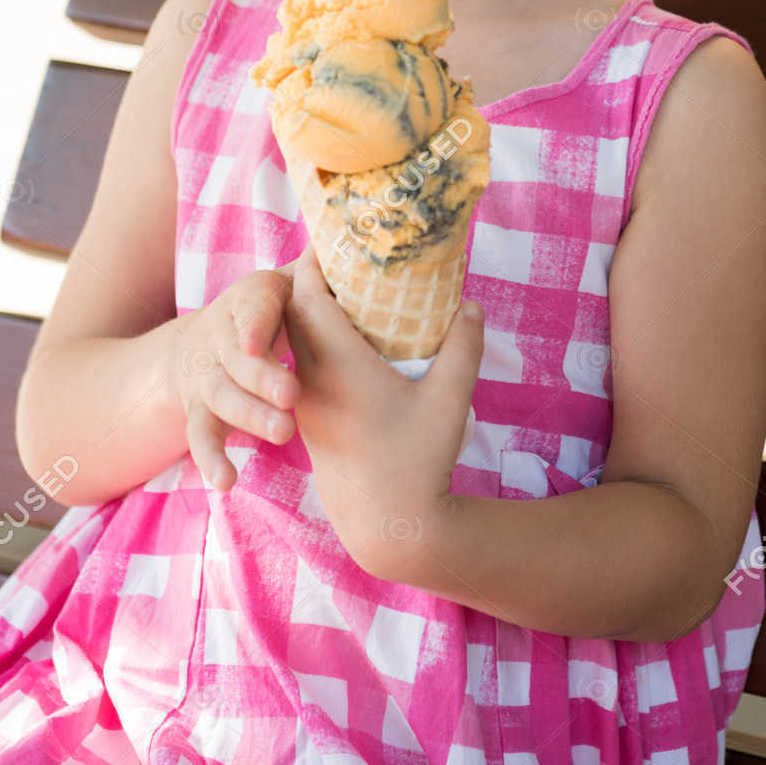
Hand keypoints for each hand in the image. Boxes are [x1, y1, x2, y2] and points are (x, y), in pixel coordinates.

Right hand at [171, 268, 302, 490]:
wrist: (206, 339)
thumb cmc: (273, 308)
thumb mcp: (293, 282)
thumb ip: (321, 269)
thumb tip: (359, 237)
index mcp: (252, 298)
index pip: (253, 308)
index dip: (255, 323)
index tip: (259, 342)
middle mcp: (223, 334)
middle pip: (237, 357)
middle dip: (262, 377)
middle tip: (293, 396)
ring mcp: (208, 375)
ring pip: (221, 396)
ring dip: (249, 415)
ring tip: (283, 434)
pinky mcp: (200, 411)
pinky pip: (201, 435)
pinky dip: (211, 459)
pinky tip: (227, 482)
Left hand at [283, 242, 483, 581]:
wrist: (388, 529)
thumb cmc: (418, 461)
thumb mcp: (452, 399)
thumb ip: (462, 346)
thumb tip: (469, 305)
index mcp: (337, 365)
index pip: (307, 295)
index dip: (316, 260)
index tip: (335, 234)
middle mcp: (310, 380)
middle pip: (296, 313)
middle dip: (316, 280)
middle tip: (347, 258)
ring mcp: (306, 404)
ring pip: (296, 343)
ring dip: (314, 314)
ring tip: (351, 296)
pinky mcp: (311, 425)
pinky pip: (302, 368)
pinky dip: (318, 345)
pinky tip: (352, 346)